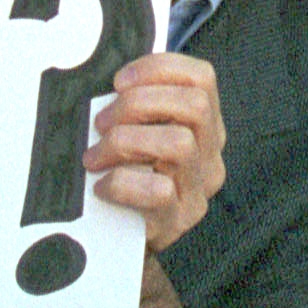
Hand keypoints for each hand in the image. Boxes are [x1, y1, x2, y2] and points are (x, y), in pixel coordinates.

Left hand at [88, 52, 226, 253]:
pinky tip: (102, 187)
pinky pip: (158, 191)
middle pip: (195, 105)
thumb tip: (101, 74)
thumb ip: (135, 105)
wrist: (123, 239)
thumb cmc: (128, 174)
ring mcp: (199, 188)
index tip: (118, 81)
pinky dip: (121, 182)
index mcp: (205, 124)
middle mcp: (211, 153)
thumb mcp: (139, 133)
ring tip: (96, 156)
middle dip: (139, 103)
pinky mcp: (179, 219)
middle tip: (102, 122)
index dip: (159, 68)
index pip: (202, 78)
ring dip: (126, 142)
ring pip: (180, 143)